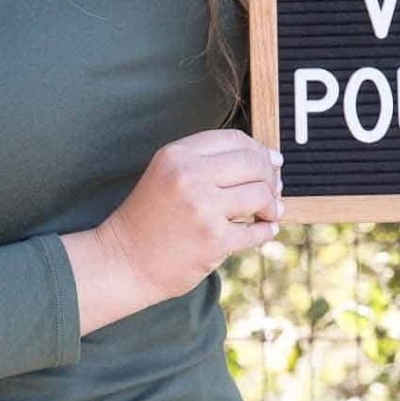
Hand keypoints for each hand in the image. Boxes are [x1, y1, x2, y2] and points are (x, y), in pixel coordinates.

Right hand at [60, 130, 282, 333]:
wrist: (124, 260)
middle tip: (275, 189)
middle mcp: (189, 176)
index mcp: (177, 155)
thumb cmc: (150, 218)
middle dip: (270, 176)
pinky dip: (266, 231)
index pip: (234, 139)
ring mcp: (203, 208)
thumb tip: (267, 160)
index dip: (259, 150)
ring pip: (260, 195)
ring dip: (272, 205)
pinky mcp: (215, 240)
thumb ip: (207, 163)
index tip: (271, 162)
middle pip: (253, 163)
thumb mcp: (168, 175)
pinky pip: (257, 230)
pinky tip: (264, 230)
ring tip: (270, 212)